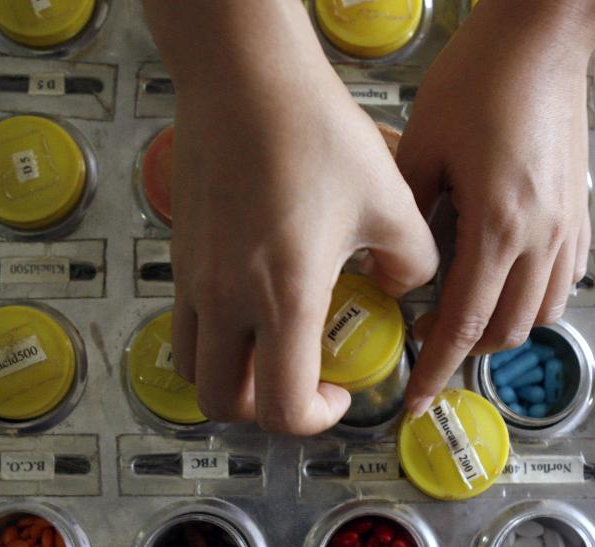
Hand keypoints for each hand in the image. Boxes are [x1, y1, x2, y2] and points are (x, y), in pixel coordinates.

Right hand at [144, 1, 438, 433]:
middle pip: (224, 404)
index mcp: (283, 298)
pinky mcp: (181, 253)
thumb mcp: (392, 201)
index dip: (315, 419)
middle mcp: (226, 300)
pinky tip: (253, 302)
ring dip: (231, 378)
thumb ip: (413, 262)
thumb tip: (405, 287)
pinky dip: (213, 337)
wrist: (246, 78)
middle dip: (265, 410)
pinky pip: (183, 323)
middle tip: (303, 382)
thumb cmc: (315, 133)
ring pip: (192, 370)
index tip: (341, 392)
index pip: (281, 407)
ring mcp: (195, 279)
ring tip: (272, 351)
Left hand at [395, 0, 594, 414]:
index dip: (435, 371)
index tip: (415, 401)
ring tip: (464, 319)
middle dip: (464, 353)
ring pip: (541, 316)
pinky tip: (505, 285)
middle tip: (427, 347)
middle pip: (504, 333)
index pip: (463, 326)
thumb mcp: (421, 146)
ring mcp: (568, 230)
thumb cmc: (482, 81)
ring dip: (500, 330)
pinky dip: (533, 301)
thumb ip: (406, 215)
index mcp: (497, 228)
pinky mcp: (580, 214)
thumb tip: (394, 262)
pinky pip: (564, 282)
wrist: (543, 39)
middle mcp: (540, 240)